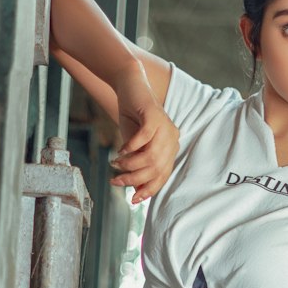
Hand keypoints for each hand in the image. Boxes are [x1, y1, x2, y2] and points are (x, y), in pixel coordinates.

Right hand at [109, 65, 180, 203]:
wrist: (130, 87)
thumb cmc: (132, 118)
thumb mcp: (134, 147)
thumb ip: (137, 166)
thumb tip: (136, 191)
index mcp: (170, 148)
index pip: (162, 176)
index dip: (148, 190)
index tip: (132, 200)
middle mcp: (172, 139)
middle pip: (156, 169)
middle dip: (134, 179)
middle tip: (115, 180)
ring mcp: (166, 127)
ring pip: (151, 157)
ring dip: (130, 165)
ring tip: (115, 165)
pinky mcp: (155, 115)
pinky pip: (144, 138)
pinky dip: (130, 147)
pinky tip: (120, 150)